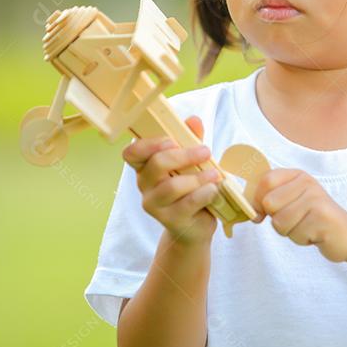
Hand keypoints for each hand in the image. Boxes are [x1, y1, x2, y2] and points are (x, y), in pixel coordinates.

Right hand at [122, 115, 220, 246]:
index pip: (132, 153)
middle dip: (184, 155)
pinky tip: (213, 189)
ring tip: (215, 175)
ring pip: (172, 186)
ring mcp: (155, 205)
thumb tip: (194, 120)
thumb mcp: (192, 161)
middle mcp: (145, 185)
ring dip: (197, 177)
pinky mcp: (170, 220)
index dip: (148, 144)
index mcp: (145, 167)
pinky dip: (204, 193)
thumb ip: (191, 139)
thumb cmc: (191, 188)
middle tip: (205, 151)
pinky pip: (188, 203)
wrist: (195, 226)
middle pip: (156, 164)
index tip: (171, 141)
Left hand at [252, 169, 346, 262]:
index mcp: (298, 175)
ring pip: (279, 222)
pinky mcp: (323, 218)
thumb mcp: (292, 202)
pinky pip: (295, 235)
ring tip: (306, 227)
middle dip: (276, 220)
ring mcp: (316, 199)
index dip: (257, 200)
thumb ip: (270, 199)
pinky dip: (302, 240)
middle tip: (295, 220)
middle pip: (269, 203)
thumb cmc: (313, 219)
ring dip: (289, 232)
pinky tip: (315, 234)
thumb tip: (246, 207)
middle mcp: (308, 183)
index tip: (263, 214)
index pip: (265, 181)